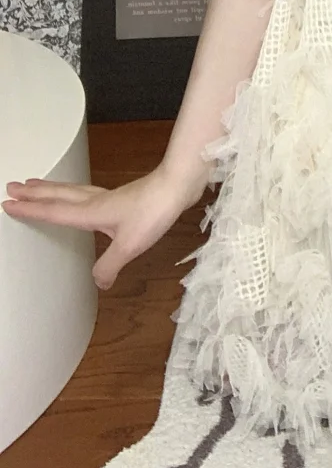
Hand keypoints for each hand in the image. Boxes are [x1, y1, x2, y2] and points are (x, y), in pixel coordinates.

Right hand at [2, 164, 204, 289]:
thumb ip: (109, 265)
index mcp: (91, 212)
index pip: (53, 211)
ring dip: (51, 189)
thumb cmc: (154, 209)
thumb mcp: (129, 245)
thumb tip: (98, 282)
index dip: (29, 209)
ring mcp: (109, 197)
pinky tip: (80, 200)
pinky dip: (73, 193)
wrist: (178, 185)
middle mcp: (96, 201)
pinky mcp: (122, 197)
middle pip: (58, 194)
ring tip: (36, 186)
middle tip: (12, 186)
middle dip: (34, 192)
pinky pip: (87, 193)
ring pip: (72, 191)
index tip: (8, 203)